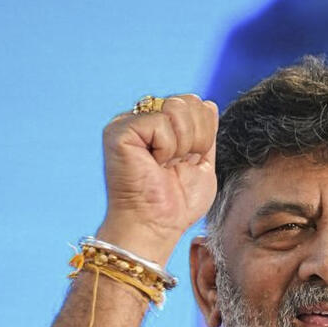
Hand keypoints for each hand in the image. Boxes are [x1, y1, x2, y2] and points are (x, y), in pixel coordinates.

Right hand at [98, 94, 218, 262]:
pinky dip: (166, 148)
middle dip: (197, 138)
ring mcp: (130, 123)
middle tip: (178, 164)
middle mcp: (144, 120)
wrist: (157, 225)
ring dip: (183, 144)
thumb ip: (206, 134)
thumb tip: (208, 103)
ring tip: (166, 165)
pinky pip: (159, 122)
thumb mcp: (203, 164)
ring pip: (177, 107)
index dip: (205, 132)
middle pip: (190, 101)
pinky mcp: (119, 131)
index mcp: (163, 126)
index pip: (196, 103)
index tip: (190, 161)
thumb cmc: (177, 203)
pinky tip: (154, 164)